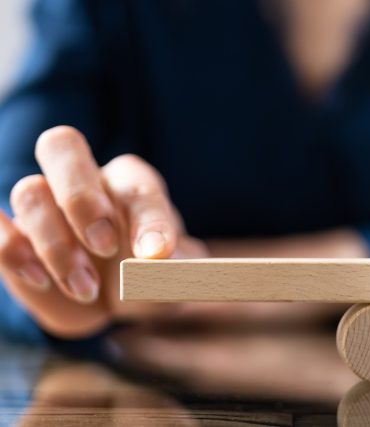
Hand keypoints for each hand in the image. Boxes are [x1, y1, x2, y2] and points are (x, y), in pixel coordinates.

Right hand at [0, 126, 206, 338]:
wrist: (116, 302)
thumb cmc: (149, 278)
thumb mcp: (173, 280)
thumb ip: (176, 271)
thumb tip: (159, 262)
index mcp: (130, 184)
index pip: (136, 185)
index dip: (148, 218)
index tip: (157, 255)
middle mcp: (84, 182)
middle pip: (61, 145)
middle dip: (81, 198)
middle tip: (106, 247)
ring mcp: (44, 205)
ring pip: (28, 191)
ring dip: (56, 246)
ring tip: (88, 289)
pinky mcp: (15, 235)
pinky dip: (12, 249)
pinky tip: (43, 280)